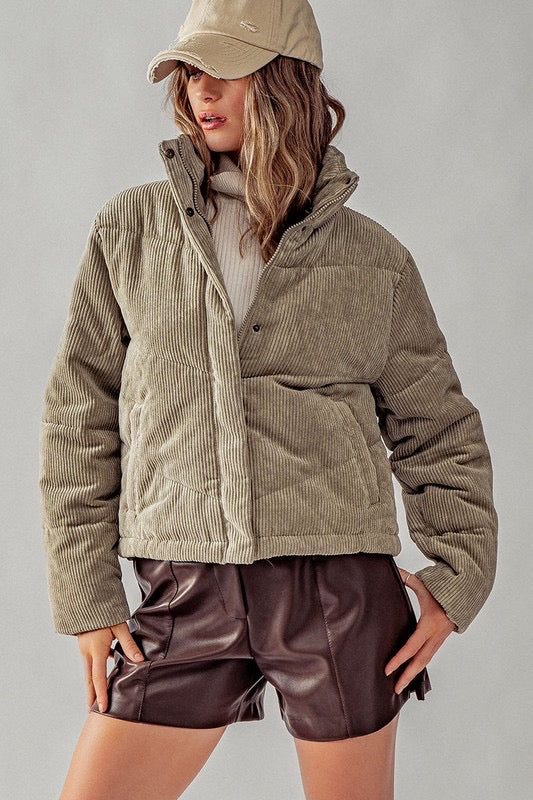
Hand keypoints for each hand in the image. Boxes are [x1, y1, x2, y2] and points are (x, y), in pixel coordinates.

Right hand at [77, 621, 144, 712]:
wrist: (87, 600)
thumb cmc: (104, 612)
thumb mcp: (119, 626)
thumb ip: (128, 644)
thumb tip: (139, 660)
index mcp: (96, 650)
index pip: (98, 678)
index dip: (101, 694)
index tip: (102, 708)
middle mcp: (88, 652)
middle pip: (89, 680)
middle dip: (91, 696)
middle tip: (92, 712)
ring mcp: (85, 649)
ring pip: (89, 672)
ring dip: (93, 686)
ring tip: (96, 699)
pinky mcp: (86, 645)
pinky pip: (91, 663)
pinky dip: (95, 672)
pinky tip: (103, 676)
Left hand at [384, 567, 457, 693]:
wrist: (465, 597)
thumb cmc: (443, 592)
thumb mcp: (425, 585)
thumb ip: (408, 579)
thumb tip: (394, 570)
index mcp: (429, 625)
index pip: (411, 646)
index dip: (399, 659)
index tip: (388, 669)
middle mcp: (434, 637)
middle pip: (419, 661)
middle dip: (407, 676)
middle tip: (395, 689)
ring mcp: (438, 641)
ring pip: (425, 661)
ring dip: (413, 674)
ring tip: (401, 686)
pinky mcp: (439, 641)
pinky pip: (428, 656)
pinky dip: (419, 666)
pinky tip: (411, 673)